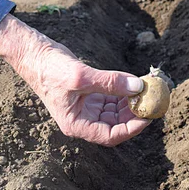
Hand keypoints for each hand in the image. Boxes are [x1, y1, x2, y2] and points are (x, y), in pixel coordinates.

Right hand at [0, 15, 150, 145]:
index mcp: (77, 124)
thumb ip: (110, 82)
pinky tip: (136, 84)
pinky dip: (125, 93)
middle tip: (154, 102)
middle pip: (117, 125)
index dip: (132, 128)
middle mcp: (83, 119)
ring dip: (132, 103)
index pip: (111, 135)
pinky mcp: (90, 94)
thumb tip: (138, 86)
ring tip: (148, 91)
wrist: (34, 54)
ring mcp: (87, 108)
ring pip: (116, 112)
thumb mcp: (81, 77)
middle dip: (135, 114)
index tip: (149, 116)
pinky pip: (112, 99)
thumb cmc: (50, 69)